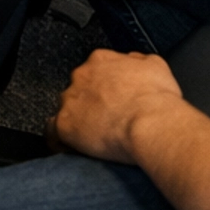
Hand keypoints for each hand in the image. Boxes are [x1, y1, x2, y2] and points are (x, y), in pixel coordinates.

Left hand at [51, 49, 184, 164]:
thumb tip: (132, 62)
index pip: (92, 71)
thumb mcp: (155, 65)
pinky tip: (69, 149)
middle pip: (77, 89)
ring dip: (75, 121)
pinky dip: (58, 140)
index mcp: (101, 60)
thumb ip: (137, 60)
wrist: (150, 122)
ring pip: (65, 109)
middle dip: (87, 104)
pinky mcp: (64, 125)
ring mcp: (70, 100)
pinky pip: (52, 132)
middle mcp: (82, 75)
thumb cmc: (157, 98)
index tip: (108, 101)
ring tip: (90, 139)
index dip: (101, 88)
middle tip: (104, 121)